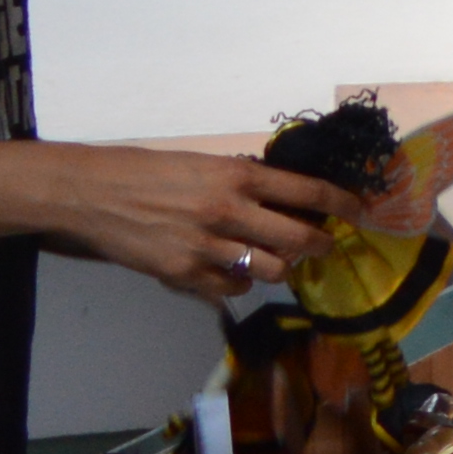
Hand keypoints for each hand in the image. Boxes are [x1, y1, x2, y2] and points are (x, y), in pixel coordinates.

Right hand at [40, 145, 336, 299]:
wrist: (92, 193)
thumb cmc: (147, 170)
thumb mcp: (204, 164)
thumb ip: (243, 182)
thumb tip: (282, 198)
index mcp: (238, 175)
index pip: (308, 191)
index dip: (341, 203)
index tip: (360, 211)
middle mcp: (230, 211)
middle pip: (298, 238)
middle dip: (320, 245)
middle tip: (324, 246)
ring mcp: (207, 247)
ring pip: (271, 270)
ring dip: (280, 267)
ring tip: (274, 260)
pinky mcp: (183, 274)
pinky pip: (232, 289)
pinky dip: (241, 284)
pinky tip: (234, 273)